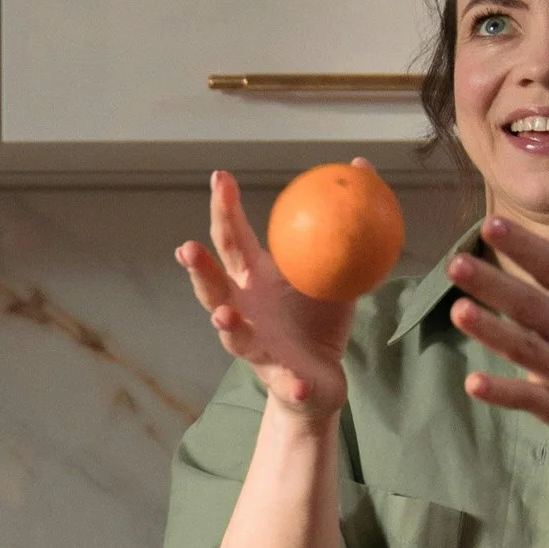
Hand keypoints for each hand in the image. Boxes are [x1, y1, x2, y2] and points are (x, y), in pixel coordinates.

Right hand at [176, 171, 354, 425]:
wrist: (318, 381)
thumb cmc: (316, 319)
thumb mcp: (334, 267)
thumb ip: (344, 222)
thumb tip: (360, 164)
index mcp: (253, 280)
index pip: (232, 240)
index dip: (223, 210)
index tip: (219, 178)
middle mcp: (244, 311)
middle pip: (214, 287)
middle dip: (199, 269)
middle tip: (188, 248)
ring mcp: (256, 347)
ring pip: (234, 336)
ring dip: (227, 325)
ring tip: (223, 316)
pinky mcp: (280, 381)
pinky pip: (285, 381)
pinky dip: (291, 383)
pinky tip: (298, 383)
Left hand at [446, 170, 548, 459]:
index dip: (524, 247)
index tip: (490, 226)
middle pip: (532, 307)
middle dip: (494, 286)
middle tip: (456, 264)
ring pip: (525, 350)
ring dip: (491, 333)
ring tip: (458, 311)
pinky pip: (526, 398)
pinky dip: (501, 392)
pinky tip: (473, 382)